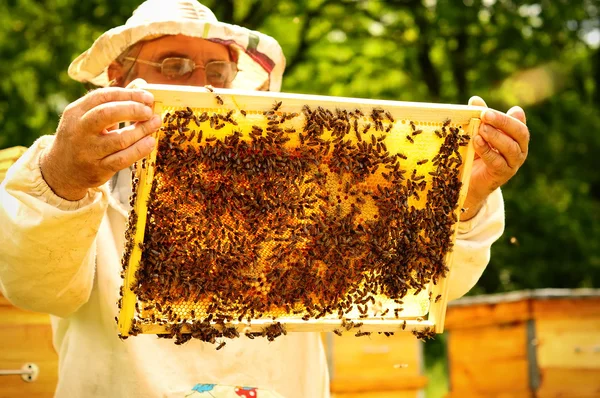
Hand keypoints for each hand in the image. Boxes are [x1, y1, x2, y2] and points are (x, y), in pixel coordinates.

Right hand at [40, 85, 159, 200]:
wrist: (60, 170)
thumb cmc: (81, 138)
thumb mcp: (87, 117)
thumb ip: (112, 102)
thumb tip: (141, 86)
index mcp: (76, 112)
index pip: (103, 96)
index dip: (128, 94)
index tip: (147, 97)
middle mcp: (79, 130)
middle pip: (107, 114)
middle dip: (133, 109)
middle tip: (149, 111)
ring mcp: (88, 151)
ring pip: (119, 139)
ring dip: (142, 130)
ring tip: (155, 123)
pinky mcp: (98, 169)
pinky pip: (122, 159)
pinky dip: (139, 150)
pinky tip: (150, 142)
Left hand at [460, 96, 529, 220]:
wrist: (469, 180)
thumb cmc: (475, 154)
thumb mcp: (477, 133)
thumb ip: (479, 118)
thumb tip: (475, 99)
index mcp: (516, 136)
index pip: (519, 123)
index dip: (509, 115)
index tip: (493, 110)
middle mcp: (519, 148)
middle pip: (520, 133)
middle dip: (503, 122)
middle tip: (486, 114)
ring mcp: (514, 163)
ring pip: (511, 148)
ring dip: (496, 136)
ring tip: (481, 129)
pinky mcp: (503, 174)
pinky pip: (498, 162)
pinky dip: (487, 151)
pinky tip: (477, 142)